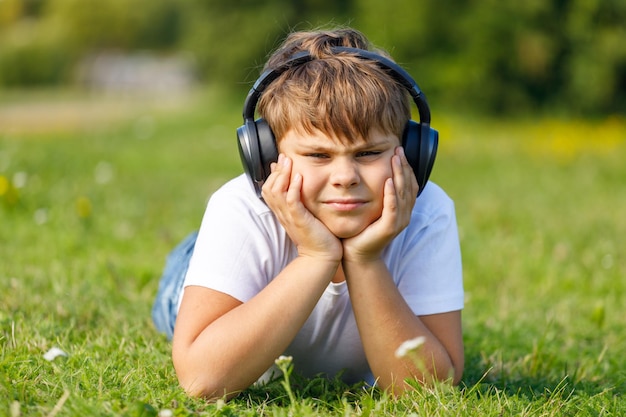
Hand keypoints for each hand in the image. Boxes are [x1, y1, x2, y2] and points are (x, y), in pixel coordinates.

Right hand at [262, 154, 342, 261]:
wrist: (322, 256)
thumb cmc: (317, 235)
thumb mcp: (305, 215)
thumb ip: (300, 201)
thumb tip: (299, 185)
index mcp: (283, 212)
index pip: (269, 189)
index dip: (273, 174)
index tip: (280, 160)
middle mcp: (283, 213)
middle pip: (269, 188)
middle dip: (276, 171)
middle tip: (284, 156)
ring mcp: (290, 217)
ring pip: (277, 193)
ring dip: (282, 175)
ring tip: (288, 161)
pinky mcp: (300, 220)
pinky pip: (292, 202)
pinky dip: (293, 189)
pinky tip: (299, 177)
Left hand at [342, 147, 417, 262]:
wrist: (355, 254)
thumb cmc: (360, 229)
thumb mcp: (370, 206)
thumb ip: (375, 191)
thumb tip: (370, 169)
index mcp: (401, 207)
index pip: (409, 182)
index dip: (405, 166)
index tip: (398, 150)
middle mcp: (404, 213)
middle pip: (408, 184)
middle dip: (404, 165)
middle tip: (398, 148)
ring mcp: (399, 221)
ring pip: (402, 193)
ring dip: (400, 174)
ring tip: (395, 158)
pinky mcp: (389, 228)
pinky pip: (393, 208)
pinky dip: (391, 194)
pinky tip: (388, 181)